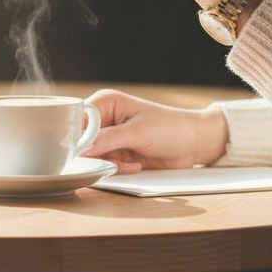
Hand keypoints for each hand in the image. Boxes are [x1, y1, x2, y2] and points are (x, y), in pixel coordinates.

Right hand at [85, 89, 228, 172]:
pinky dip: (119, 169)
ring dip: (111, 164)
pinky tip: (136, 164)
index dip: (78, 137)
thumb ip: (108, 139)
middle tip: (114, 159)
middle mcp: (104, 118)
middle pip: (82, 141)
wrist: (193, 144)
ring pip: (93, 157)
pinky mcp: (117, 153)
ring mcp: (110, 138)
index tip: (86, 152)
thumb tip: (82, 148)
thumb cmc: (171, 127)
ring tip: (132, 161)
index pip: (78, 120)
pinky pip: (106, 166)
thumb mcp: (138, 132)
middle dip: (97, 154)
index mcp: (106, 102)